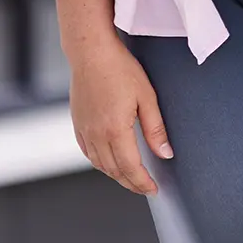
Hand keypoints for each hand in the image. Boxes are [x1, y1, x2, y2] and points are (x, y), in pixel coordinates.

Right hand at [67, 35, 172, 194]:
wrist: (91, 52)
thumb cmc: (120, 69)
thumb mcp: (147, 97)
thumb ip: (155, 129)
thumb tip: (165, 154)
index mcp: (115, 130)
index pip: (131, 168)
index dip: (143, 183)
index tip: (153, 190)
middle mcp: (96, 134)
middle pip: (114, 170)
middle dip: (131, 183)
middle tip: (145, 187)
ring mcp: (84, 130)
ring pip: (100, 164)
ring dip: (116, 175)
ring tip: (131, 177)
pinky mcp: (77, 124)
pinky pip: (88, 153)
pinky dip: (100, 162)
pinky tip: (110, 161)